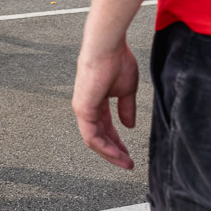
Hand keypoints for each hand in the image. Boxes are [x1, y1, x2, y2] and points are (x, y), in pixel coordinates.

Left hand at [72, 39, 138, 169]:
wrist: (108, 47)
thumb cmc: (116, 61)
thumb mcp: (126, 90)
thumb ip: (126, 108)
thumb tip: (128, 125)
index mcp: (96, 101)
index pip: (105, 127)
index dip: (117, 141)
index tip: (128, 153)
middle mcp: (86, 106)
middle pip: (98, 136)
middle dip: (114, 151)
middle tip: (127, 163)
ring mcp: (82, 108)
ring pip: (93, 139)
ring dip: (110, 153)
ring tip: (125, 163)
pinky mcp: (82, 108)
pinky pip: (91, 135)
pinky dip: (104, 147)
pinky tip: (116, 154)